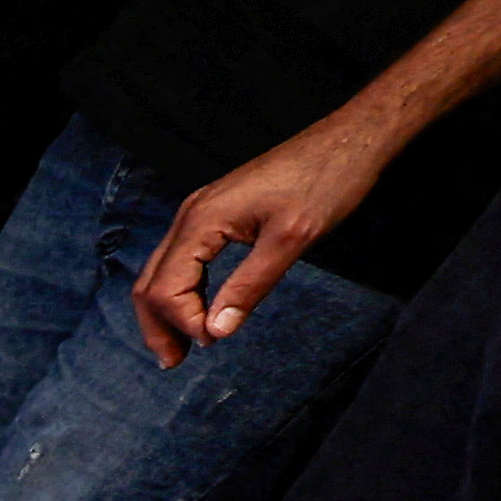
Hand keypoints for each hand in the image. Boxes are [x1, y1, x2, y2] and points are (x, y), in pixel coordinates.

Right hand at [133, 115, 387, 362]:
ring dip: (167, 310)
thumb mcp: (291, 239)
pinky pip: (183, 257)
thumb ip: (249, 286)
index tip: (214, 341)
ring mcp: (201, 211)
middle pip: (150, 281)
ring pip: (161, 270)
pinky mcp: (216, 211)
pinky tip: (199, 308)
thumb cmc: (327, 180)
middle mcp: (191, 214)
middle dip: (158, 325)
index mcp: (202, 219)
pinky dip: (184, 289)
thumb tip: (216, 331)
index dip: (182, 321)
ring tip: (181, 344)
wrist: (351, 138)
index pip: (165, 286)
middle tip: (173, 362)